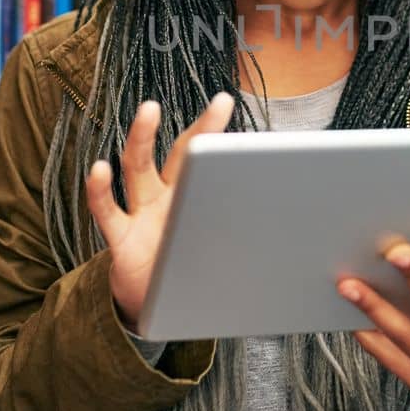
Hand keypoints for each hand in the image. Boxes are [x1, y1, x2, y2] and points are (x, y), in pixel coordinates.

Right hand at [85, 92, 234, 332]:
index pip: (209, 161)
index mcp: (193, 199)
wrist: (151, 307)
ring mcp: (142, 214)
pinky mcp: (122, 238)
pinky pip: (107, 211)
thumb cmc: (186, 273)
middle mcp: (166, 198)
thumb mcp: (221, 256)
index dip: (224, 138)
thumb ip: (247, 244)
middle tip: (221, 103)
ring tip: (150, 110)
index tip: (242, 112)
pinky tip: (100, 169)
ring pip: (139, 169)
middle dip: (201, 129)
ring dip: (142, 138)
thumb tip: (310, 254)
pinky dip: (100, 191)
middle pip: (181, 155)